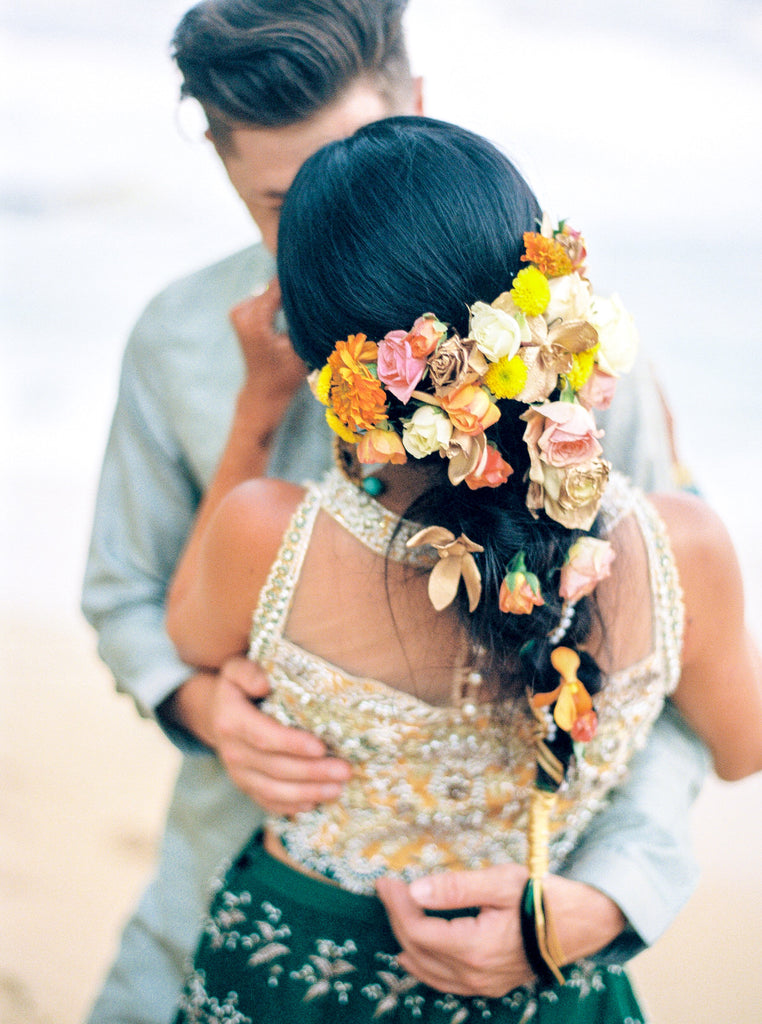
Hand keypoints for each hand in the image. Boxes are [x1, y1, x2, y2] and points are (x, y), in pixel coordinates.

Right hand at [168, 656, 351, 815]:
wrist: (216, 715)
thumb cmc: (238, 688)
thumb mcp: (235, 670)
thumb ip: (248, 672)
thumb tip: (264, 684)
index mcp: (231, 721)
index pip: (264, 737)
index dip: (292, 744)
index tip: (321, 747)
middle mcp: (232, 752)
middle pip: (275, 768)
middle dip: (312, 772)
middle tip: (345, 770)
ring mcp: (239, 774)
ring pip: (274, 790)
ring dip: (308, 792)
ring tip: (338, 789)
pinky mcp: (247, 787)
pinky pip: (269, 802)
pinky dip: (292, 806)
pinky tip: (316, 803)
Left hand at [229, 279, 305, 398]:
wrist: (264, 390)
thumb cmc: (286, 374)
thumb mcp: (300, 347)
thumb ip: (303, 320)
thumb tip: (314, 295)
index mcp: (256, 324)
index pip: (278, 289)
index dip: (298, 284)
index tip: (316, 281)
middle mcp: (242, 315)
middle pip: (272, 288)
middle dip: (292, 289)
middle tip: (312, 293)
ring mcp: (238, 312)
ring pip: (267, 290)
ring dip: (284, 295)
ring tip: (303, 303)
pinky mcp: (239, 312)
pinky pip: (262, 296)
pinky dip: (276, 299)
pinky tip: (289, 308)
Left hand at [377, 867, 625, 997]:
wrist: (584, 924)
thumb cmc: (543, 897)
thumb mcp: (500, 882)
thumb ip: (456, 887)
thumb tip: (415, 890)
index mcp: (476, 948)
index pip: (418, 931)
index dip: (396, 905)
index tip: (386, 880)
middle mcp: (476, 974)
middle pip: (418, 951)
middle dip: (397, 919)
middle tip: (387, 889)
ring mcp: (484, 985)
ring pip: (428, 972)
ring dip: (406, 943)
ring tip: (394, 913)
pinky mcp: (491, 986)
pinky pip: (446, 982)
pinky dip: (424, 966)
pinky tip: (415, 952)